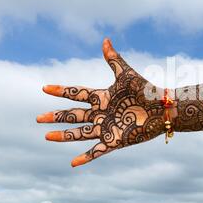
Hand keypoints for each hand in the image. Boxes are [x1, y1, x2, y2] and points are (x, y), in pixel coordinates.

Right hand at [37, 38, 166, 166]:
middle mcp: (101, 113)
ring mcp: (107, 128)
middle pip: (74, 115)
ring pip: (80, 133)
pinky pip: (97, 150)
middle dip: (57, 116)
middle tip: (39, 118)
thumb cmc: (146, 90)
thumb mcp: (126, 75)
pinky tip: (72, 163)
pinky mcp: (115, 141)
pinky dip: (86, 157)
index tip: (44, 88)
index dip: (61, 91)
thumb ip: (114, 59)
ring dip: (64, 135)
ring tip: (46, 136)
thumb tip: (105, 39)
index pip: (77, 93)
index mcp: (102, 97)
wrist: (163, 109)